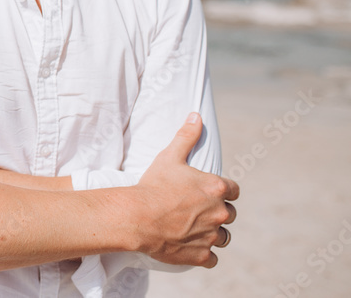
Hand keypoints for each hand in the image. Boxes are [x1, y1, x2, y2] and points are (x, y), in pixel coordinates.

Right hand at [133, 113, 238, 267]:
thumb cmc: (154, 185)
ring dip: (213, 233)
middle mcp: (220, 213)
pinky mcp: (202, 255)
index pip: (234, 190)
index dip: (223, 191)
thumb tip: (196, 115)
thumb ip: (186, 136)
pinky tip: (191, 246)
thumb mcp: (170, 156)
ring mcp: (212, 236)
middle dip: (217, 212)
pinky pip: (212, 258)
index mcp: (217, 188)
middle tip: (197, 210)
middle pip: (229, 214)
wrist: (138, 217)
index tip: (209, 193)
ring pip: (224, 237)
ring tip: (194, 229)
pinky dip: (204, 253)